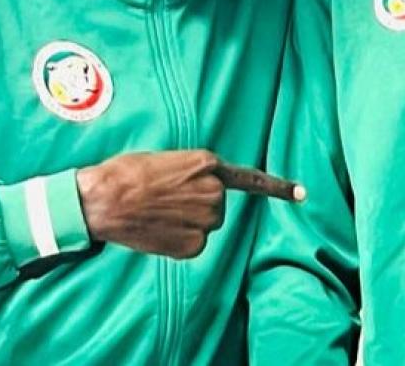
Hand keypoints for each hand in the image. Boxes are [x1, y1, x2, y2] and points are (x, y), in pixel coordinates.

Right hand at [75, 150, 303, 258]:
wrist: (103, 201)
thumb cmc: (125, 173)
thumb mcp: (164, 160)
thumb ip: (190, 174)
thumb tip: (193, 189)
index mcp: (207, 164)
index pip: (249, 179)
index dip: (278, 188)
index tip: (302, 194)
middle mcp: (213, 192)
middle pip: (216, 204)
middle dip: (195, 203)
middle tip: (163, 197)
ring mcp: (205, 220)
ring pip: (205, 224)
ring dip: (186, 221)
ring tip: (155, 212)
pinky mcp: (194, 245)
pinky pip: (194, 243)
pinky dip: (178, 239)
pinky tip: (157, 230)